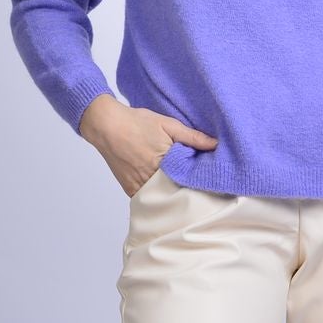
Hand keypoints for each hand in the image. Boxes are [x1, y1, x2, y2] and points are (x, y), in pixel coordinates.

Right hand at [79, 95, 218, 195]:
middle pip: (176, 192)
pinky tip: (164, 192)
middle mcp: (151, 178)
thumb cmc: (137, 122)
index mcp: (165, 162)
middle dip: (187, 191)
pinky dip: (156, 197)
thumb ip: (192, 137)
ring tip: (183, 193)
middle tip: (200, 192)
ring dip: (171, 195)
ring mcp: (139, 186)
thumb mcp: (168, 124)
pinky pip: (147, 199)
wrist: (107, 125)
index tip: (209, 184)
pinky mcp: (130, 189)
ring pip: (162, 198)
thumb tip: (215, 144)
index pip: (189, 181)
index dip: (199, 182)